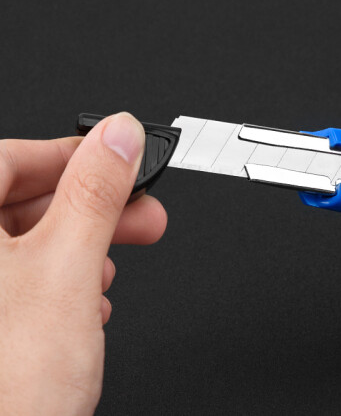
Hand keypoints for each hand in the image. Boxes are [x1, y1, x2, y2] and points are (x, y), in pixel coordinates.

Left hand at [0, 112, 166, 414]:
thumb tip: (120, 137)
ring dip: (83, 250)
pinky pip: (25, 282)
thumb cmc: (4, 393)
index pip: (12, 157)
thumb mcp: (65, 269)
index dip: (76, 154)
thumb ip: (96, 192)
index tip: (121, 158)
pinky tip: (87, 301)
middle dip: (94, 208)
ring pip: (31, 245)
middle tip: (141, 212)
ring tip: (112, 265)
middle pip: (26, 204)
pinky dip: (65, 282)